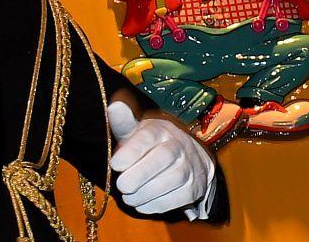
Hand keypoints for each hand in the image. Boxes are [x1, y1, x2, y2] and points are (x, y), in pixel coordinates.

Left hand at [109, 99, 214, 215]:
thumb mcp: (137, 133)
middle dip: (140, 174)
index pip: (149, 136)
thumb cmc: (152, 146)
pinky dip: (157, 204)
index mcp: (161, 130)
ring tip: (128, 197)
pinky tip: (142, 203)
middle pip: (164, 157)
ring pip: (172, 179)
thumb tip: (114, 105)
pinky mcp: (194, 187)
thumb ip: (124, 123)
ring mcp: (189, 166)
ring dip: (146, 192)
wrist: (188, 159)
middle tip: (121, 186)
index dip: (132, 150)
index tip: (115, 164)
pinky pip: (177, 197)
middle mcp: (178, 145)